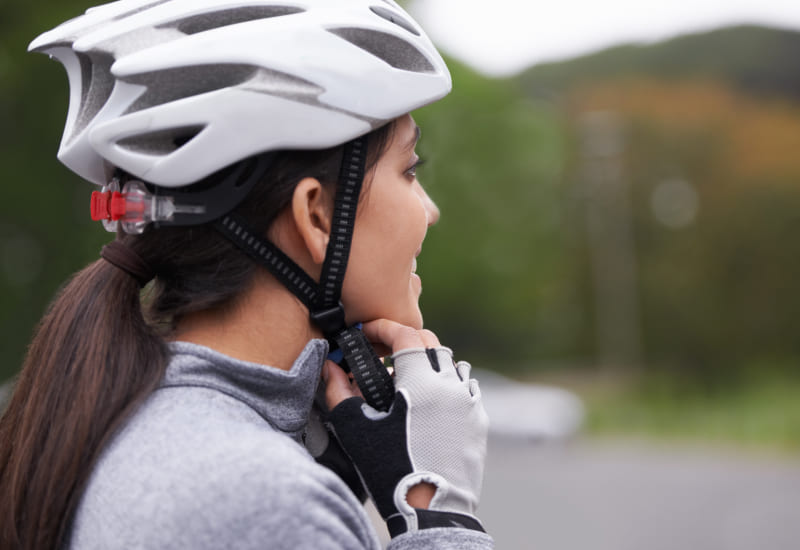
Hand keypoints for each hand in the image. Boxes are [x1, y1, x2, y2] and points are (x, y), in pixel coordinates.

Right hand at [323, 320, 488, 536]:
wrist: (434, 510)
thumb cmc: (392, 469)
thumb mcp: (357, 430)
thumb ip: (339, 391)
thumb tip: (330, 367)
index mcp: (422, 383)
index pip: (405, 335)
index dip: (383, 329)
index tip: (366, 334)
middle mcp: (450, 385)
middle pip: (430, 342)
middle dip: (404, 341)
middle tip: (382, 353)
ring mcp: (469, 402)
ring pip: (449, 363)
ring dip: (426, 362)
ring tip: (405, 380)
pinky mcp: (478, 420)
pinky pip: (463, 387)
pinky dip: (445, 384)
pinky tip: (429, 402)